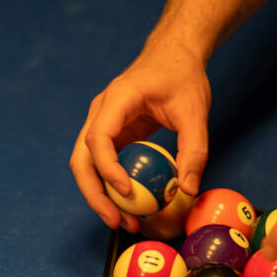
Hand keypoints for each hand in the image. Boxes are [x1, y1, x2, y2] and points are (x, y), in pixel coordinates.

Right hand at [69, 39, 210, 231]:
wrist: (174, 53)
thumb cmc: (182, 76)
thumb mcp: (195, 111)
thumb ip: (194, 150)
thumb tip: (187, 189)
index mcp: (118, 98)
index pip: (99, 137)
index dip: (107, 168)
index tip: (127, 192)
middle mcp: (101, 111)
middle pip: (81, 157)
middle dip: (94, 193)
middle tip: (117, 222)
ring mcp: (101, 122)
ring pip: (85, 164)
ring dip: (99, 195)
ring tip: (123, 222)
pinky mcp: (110, 132)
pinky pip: (101, 163)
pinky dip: (110, 186)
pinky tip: (128, 206)